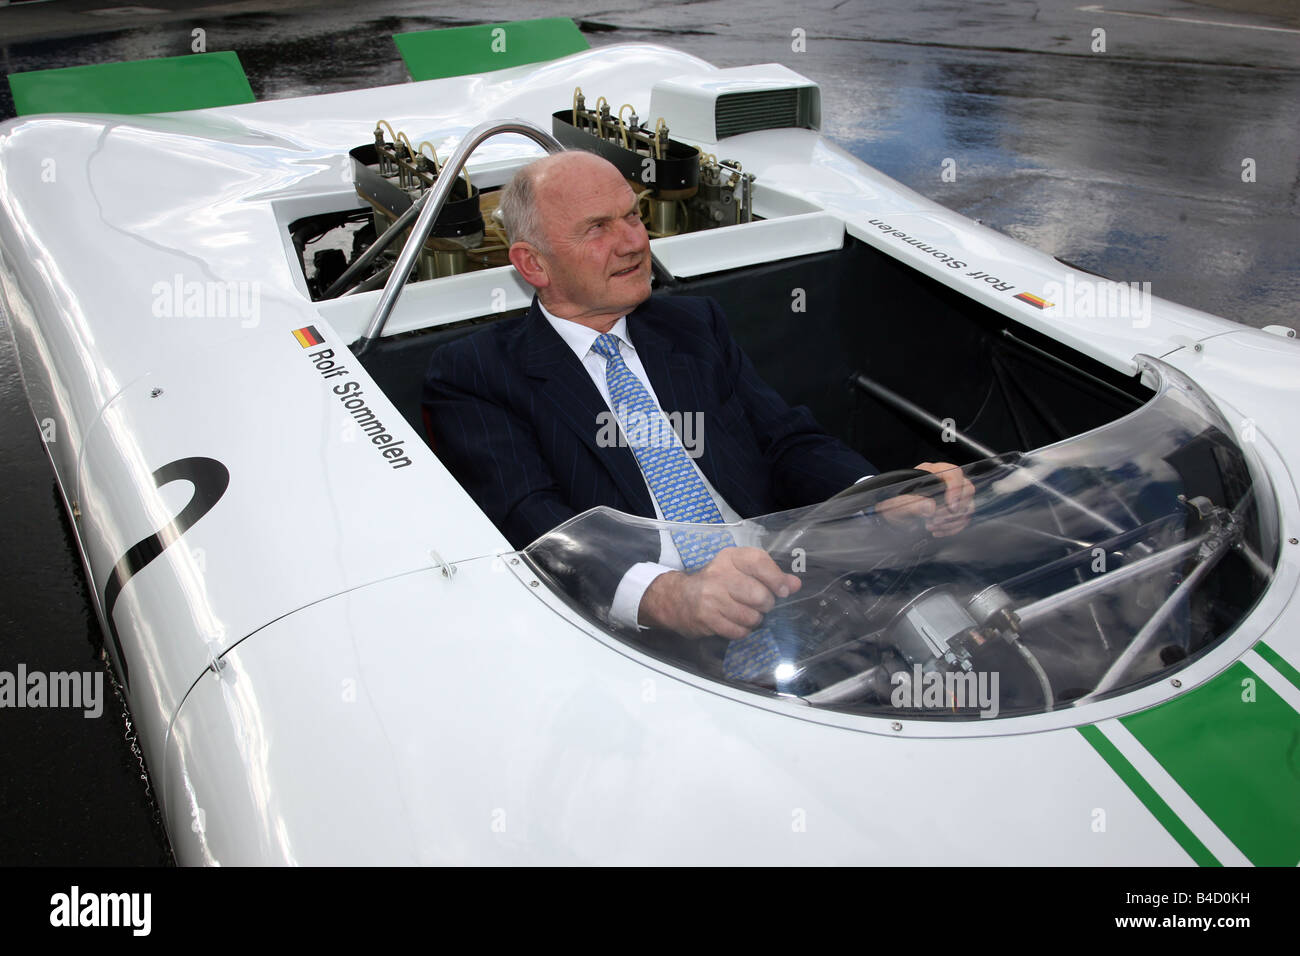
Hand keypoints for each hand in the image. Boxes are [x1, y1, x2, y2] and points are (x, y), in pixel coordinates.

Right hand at [637, 546, 801, 639]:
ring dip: (753, 620)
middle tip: (759, 604)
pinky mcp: (706, 618)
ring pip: (751, 617)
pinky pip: (738, 631)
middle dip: (765, 605)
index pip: (759, 562)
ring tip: (744, 613)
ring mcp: (711, 597)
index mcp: (730, 557)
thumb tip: (795, 584)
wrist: (679, 598)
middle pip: (759, 595)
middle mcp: (719, 574)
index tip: (784, 590)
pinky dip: (742, 631)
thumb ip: (770, 576)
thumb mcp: (741, 571)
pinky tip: (734, 623)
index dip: (776, 579)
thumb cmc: (717, 583)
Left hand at [877, 461, 974, 536]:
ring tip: (933, 527)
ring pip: (968, 505)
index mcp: (931, 472)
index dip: (956, 489)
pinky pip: (964, 517)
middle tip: (936, 520)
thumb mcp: (897, 505)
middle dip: (954, 509)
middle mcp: (945, 480)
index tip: (951, 507)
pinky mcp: (954, 508)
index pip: (954, 473)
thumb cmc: (894, 505)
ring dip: (954, 521)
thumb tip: (930, 508)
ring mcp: (952, 494)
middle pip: (967, 488)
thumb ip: (912, 504)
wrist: (893, 516)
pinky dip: (954, 527)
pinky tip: (938, 531)